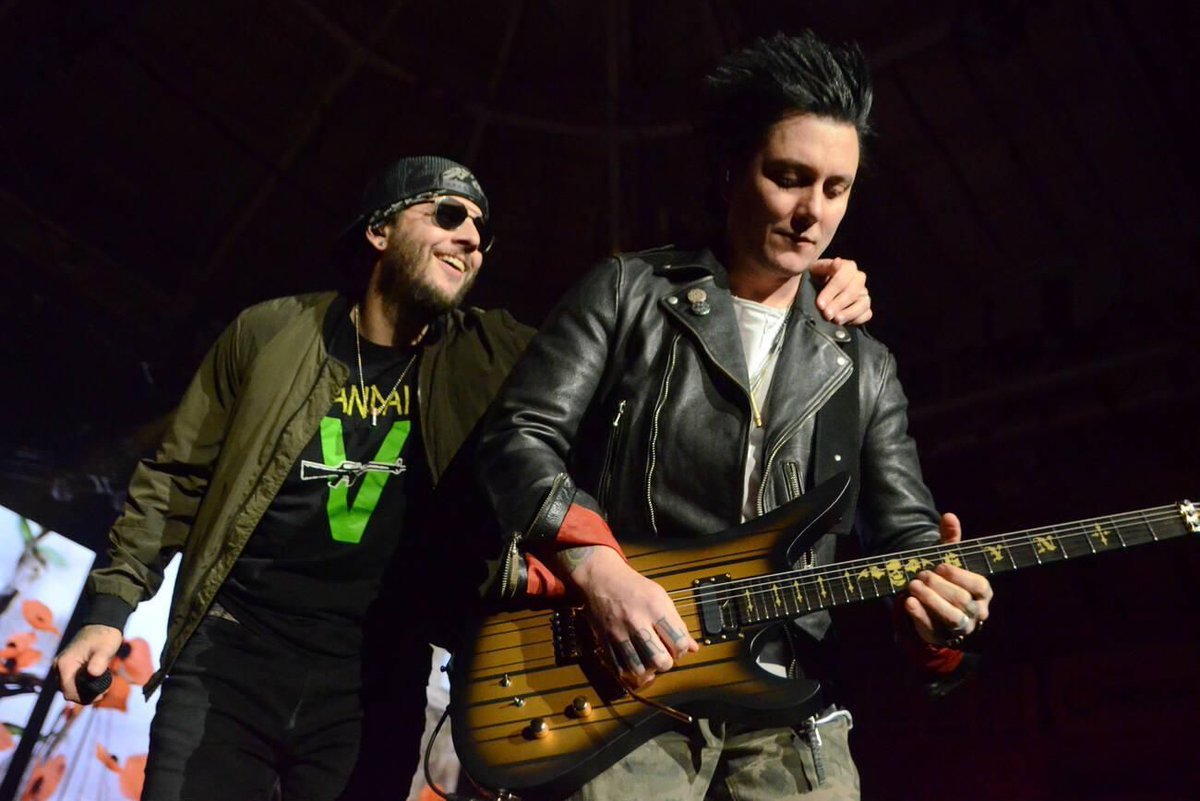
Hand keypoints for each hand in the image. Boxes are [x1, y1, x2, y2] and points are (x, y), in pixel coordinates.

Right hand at [54, 624, 122, 702]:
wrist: (101, 625)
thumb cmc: (104, 636)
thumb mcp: (105, 648)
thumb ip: (99, 661)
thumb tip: (93, 673)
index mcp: (65, 665)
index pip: (69, 692)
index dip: (84, 697)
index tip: (102, 694)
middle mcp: (58, 667)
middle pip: (68, 693)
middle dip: (85, 696)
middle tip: (104, 690)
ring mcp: (61, 667)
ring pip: (69, 689)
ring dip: (84, 691)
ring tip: (102, 686)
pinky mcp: (66, 667)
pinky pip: (71, 682)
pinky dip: (82, 686)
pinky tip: (96, 682)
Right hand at [559, 546, 698, 688]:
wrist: (601, 579)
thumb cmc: (633, 587)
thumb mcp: (661, 597)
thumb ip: (677, 624)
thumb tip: (693, 647)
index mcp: (655, 608)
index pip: (679, 642)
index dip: (682, 649)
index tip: (677, 646)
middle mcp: (637, 621)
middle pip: (660, 660)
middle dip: (666, 663)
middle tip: (663, 655)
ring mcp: (619, 633)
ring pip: (639, 669)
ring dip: (647, 668)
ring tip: (648, 659)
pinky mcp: (605, 641)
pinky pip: (619, 668)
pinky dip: (629, 670)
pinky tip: (634, 661)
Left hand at [809, 257, 871, 325]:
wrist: (813, 293)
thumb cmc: (814, 279)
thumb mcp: (814, 271)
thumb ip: (826, 266)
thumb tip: (838, 262)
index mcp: (848, 267)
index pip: (844, 277)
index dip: (832, 291)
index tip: (820, 304)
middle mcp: (858, 279)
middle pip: (854, 291)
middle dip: (838, 304)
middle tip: (826, 314)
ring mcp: (863, 294)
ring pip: (863, 303)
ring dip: (849, 313)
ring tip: (836, 320)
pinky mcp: (864, 308)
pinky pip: (867, 314)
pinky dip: (857, 319)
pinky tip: (844, 322)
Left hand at [904, 513, 993, 645]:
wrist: (933, 608)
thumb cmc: (946, 579)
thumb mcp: (948, 558)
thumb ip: (950, 539)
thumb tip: (949, 515)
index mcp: (983, 592)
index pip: (979, 585)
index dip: (959, 575)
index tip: (940, 566)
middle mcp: (976, 611)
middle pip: (962, 600)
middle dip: (939, 586)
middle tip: (921, 575)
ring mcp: (961, 627)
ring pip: (951, 618)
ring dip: (931, 600)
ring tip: (913, 586)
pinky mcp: (942, 637)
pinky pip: (933, 629)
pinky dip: (920, 615)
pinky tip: (908, 602)